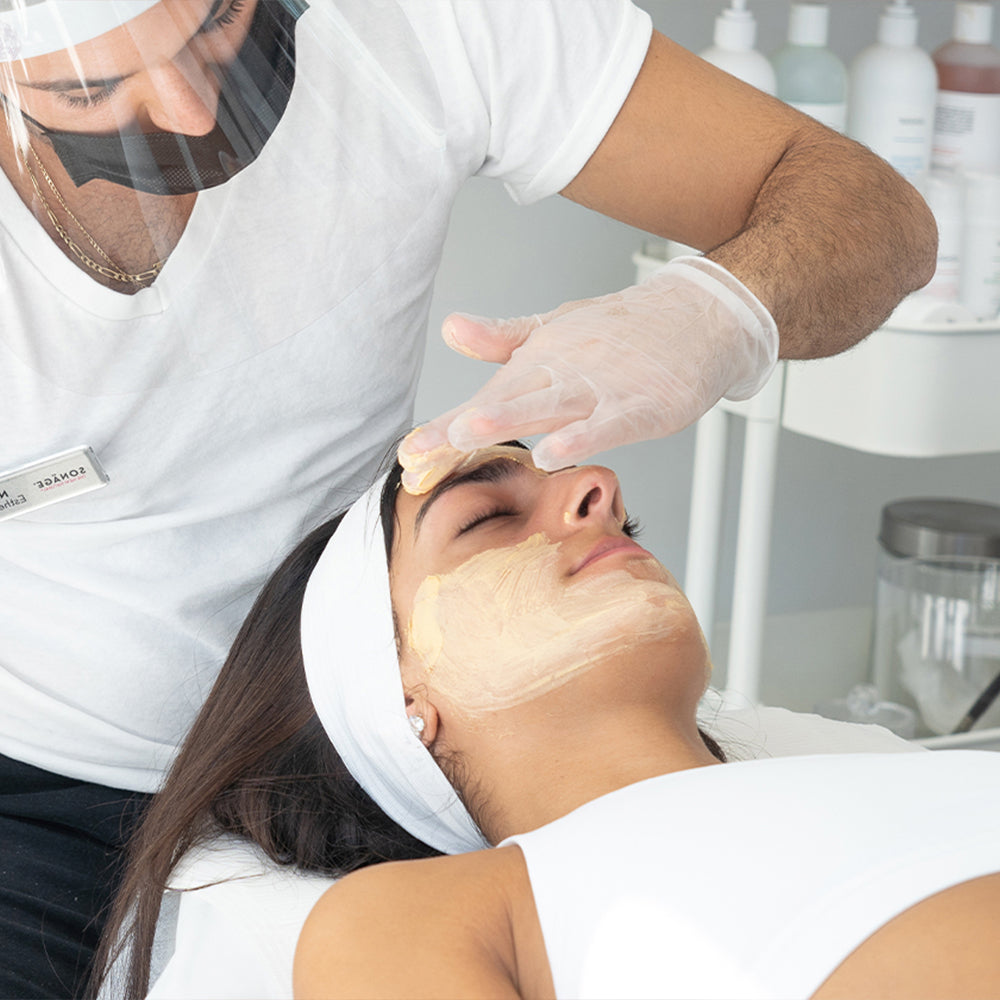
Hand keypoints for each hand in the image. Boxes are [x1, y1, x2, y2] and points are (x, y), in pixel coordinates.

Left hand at [397, 256, 777, 493]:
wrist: (701, 314)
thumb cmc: (625, 329)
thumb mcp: (558, 329)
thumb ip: (504, 338)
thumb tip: (452, 329)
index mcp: (538, 362)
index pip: (485, 399)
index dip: (445, 427)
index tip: (409, 454)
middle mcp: (563, 373)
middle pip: (508, 403)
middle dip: (465, 426)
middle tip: (425, 446)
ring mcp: (603, 387)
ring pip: (551, 404)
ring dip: (511, 417)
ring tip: (471, 431)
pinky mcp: (644, 404)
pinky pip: (609, 422)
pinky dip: (583, 434)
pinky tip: (555, 448)